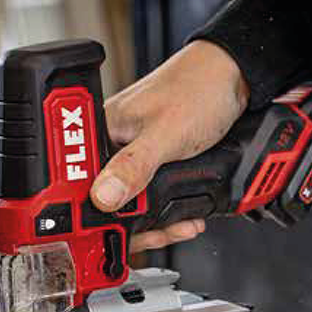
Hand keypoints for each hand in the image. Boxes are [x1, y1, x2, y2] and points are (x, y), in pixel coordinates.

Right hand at [90, 40, 249, 252]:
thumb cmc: (197, 89)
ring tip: (177, 226)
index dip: (89, 214)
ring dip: (155, 222)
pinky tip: (184, 216)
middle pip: (103, 202)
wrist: (234, 77)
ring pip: (130, 205)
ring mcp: (132, 156)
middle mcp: (111, 145)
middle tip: (154, 233)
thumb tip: (103, 197)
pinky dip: (167, 212)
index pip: (77, 183)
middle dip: (132, 225)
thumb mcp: (166, 134)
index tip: (108, 233)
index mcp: (99, 132)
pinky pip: (150, 198)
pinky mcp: (153, 164)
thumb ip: (134, 167)